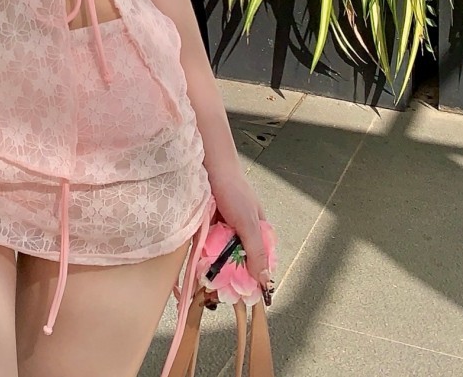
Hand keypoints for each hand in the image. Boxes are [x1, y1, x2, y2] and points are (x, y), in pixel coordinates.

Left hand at [208, 169, 274, 301]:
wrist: (209, 166)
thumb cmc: (234, 189)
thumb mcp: (249, 223)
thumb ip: (256, 251)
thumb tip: (264, 280)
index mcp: (259, 232)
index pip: (260, 263)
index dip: (252, 279)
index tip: (242, 297)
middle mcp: (242, 233)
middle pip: (239, 262)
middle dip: (230, 276)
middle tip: (218, 292)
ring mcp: (225, 230)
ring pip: (222, 257)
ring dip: (215, 268)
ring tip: (206, 283)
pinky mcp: (209, 227)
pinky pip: (208, 247)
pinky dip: (204, 255)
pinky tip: (198, 266)